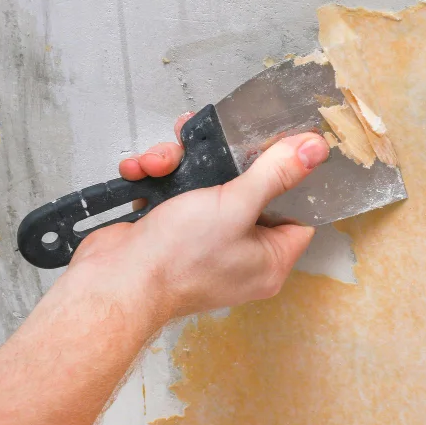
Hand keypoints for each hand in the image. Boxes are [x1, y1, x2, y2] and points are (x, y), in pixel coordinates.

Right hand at [69, 113, 329, 322]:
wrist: (111, 283)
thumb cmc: (176, 260)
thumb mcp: (235, 206)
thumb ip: (276, 174)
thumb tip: (314, 151)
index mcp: (269, 259)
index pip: (297, 211)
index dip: (290, 177)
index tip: (280, 145)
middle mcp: (240, 254)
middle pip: (248, 190)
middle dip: (221, 161)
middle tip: (210, 142)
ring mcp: (203, 244)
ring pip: (204, 185)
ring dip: (180, 164)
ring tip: (162, 162)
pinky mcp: (170, 232)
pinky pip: (173, 193)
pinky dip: (157, 178)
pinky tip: (142, 172)